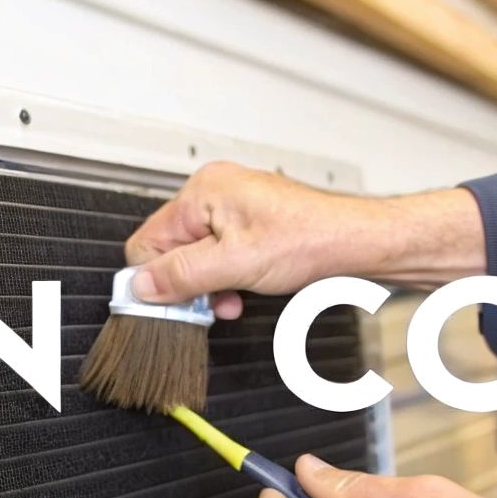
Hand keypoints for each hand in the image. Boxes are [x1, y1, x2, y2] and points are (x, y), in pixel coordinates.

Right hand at [126, 162, 485, 318]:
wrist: (355, 243)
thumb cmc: (311, 239)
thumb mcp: (236, 265)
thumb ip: (182, 276)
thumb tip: (141, 286)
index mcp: (203, 191)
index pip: (147, 241)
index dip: (154, 279)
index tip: (167, 306)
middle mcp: (214, 192)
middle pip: (170, 248)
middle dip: (187, 283)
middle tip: (207, 305)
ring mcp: (232, 206)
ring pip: (195, 255)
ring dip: (208, 285)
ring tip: (230, 299)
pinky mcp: (248, 223)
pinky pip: (218, 253)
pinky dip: (224, 277)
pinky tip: (240, 291)